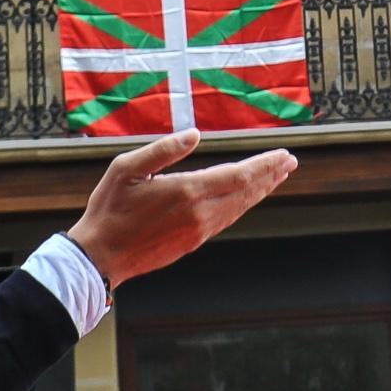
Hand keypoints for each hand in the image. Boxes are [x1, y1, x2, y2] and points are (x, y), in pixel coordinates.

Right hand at [69, 130, 296, 285]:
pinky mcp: (192, 243)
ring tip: (275, 177)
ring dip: (260, 191)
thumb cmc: (109, 209)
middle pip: (246, 193)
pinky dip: (242, 206)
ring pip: (239, 208)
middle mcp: (199, 214)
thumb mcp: (127, 168)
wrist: (100, 257)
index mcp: (187, 192)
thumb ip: (164, 150)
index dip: (264, 165)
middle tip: (289, 163)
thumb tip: (195, 134)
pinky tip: (245, 199)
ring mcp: (198, 232)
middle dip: (270, 176)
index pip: (239, 176)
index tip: (283, 155)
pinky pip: (226, 220)